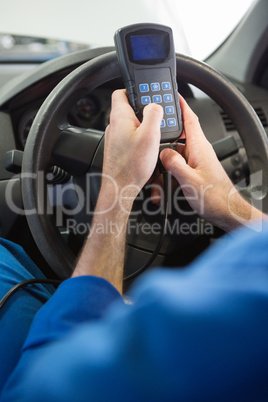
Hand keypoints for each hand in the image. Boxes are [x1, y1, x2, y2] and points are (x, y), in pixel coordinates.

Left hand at [73, 90, 162, 292]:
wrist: (120, 188)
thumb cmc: (131, 166)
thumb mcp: (150, 135)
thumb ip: (154, 114)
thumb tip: (155, 104)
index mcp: (119, 117)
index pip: (121, 92)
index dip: (134, 89)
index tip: (146, 92)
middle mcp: (114, 126)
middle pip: (128, 108)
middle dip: (143, 109)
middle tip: (157, 116)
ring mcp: (114, 138)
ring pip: (130, 124)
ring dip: (142, 125)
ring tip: (155, 133)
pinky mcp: (118, 149)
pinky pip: (130, 137)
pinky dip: (139, 138)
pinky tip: (148, 147)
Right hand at [160, 96, 264, 230]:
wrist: (226, 211)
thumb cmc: (215, 197)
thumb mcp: (190, 181)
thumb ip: (174, 164)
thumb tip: (163, 153)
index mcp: (200, 147)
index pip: (190, 119)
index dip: (180, 105)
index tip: (171, 95)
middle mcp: (198, 151)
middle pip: (176, 138)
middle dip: (162, 144)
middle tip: (150, 148)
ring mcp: (197, 161)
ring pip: (174, 155)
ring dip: (164, 166)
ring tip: (158, 182)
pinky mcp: (195, 171)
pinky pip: (178, 167)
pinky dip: (169, 175)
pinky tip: (164, 187)